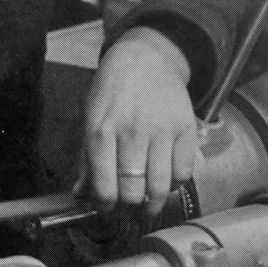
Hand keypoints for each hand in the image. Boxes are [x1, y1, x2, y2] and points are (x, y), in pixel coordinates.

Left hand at [77, 26, 198, 215]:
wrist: (145, 59)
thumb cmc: (112, 92)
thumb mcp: (90, 120)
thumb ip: (87, 160)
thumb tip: (81, 197)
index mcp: (101, 130)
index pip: (105, 187)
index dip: (105, 207)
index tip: (107, 207)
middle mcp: (131, 132)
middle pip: (133, 192)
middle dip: (128, 207)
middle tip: (127, 206)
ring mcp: (161, 130)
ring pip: (159, 188)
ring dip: (152, 203)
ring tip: (146, 202)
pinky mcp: (186, 129)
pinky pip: (184, 173)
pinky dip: (174, 184)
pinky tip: (165, 179)